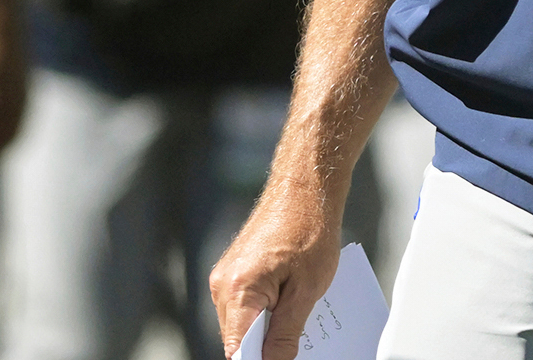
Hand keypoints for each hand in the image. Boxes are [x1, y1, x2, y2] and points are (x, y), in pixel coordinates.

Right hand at [210, 183, 339, 359]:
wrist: (304, 188)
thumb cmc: (309, 229)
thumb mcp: (306, 292)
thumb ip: (285, 334)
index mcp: (238, 290)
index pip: (238, 350)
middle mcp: (223, 284)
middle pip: (238, 340)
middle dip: (265, 349)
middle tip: (299, 345)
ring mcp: (226, 276)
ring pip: (242, 324)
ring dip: (267, 331)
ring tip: (299, 324)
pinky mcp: (235, 270)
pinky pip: (246, 305)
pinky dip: (265, 313)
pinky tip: (290, 309)